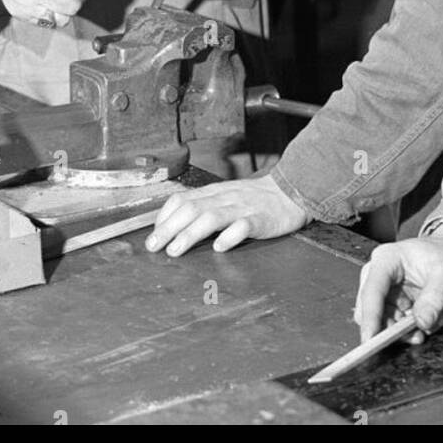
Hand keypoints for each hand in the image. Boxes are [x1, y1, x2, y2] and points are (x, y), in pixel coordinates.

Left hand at [145, 173, 308, 255]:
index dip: (164, 217)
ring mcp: (242, 208)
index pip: (182, 199)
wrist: (290, 191)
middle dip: (169, 228)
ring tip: (175, 250)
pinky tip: (219, 247)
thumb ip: (204, 207)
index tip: (153, 235)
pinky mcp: (260, 220)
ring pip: (212, 217)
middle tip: (154, 246)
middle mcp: (224, 198)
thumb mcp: (225, 197)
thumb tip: (174, 225)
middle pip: (191, 209)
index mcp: (214, 192)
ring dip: (190, 234)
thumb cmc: (254, 198)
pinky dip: (229, 236)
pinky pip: (243, 227)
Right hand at [354, 228, 442, 343]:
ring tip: (435, 319)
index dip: (370, 318)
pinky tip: (431, 317)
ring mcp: (385, 289)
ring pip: (384, 322)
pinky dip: (413, 328)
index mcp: (386, 260)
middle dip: (395, 328)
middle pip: (371, 311)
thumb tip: (422, 322)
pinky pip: (396, 325)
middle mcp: (379, 274)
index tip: (371, 341)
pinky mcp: (393, 302)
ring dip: (408, 330)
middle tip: (420, 334)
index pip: (372, 292)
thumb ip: (435, 298)